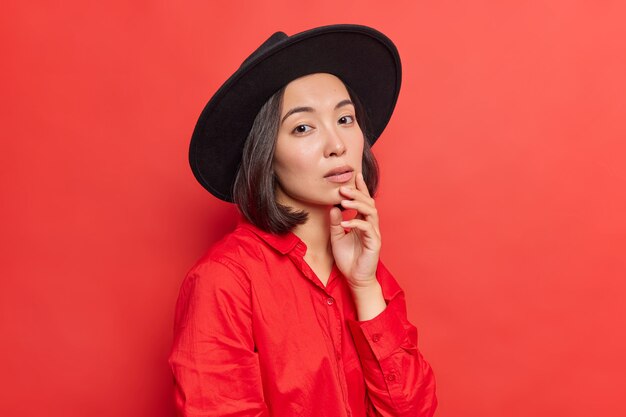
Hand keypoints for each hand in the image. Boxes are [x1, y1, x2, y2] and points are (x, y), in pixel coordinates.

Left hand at [329, 172, 380, 289]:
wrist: (355, 278)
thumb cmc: (348, 259)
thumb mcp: (336, 238)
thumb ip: (335, 223)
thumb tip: (333, 207)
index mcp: (363, 222)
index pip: (364, 201)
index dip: (361, 188)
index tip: (355, 175)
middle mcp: (371, 225)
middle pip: (368, 203)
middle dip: (357, 194)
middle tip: (343, 188)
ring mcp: (374, 233)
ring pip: (371, 212)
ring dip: (357, 205)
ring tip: (344, 202)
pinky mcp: (374, 243)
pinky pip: (367, 229)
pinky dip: (355, 223)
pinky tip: (344, 222)